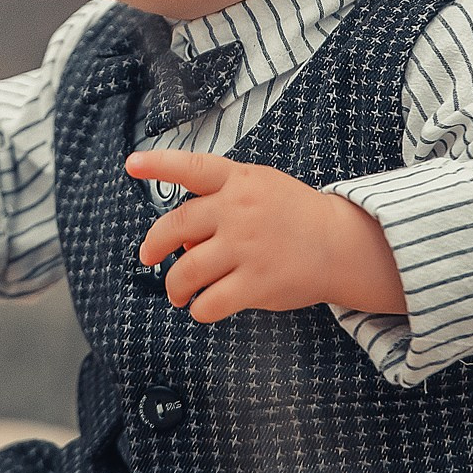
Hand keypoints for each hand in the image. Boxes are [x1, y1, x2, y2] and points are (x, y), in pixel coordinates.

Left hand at [124, 150, 404, 320]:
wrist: (340, 244)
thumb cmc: (290, 216)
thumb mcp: (259, 189)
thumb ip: (218, 204)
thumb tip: (180, 244)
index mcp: (239, 181)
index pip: (193, 168)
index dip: (159, 164)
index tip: (131, 164)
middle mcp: (239, 210)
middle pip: (175, 227)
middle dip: (153, 246)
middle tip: (148, 257)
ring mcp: (247, 247)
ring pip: (186, 271)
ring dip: (174, 287)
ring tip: (178, 293)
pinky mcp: (257, 283)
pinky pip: (210, 302)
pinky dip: (199, 309)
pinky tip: (203, 307)